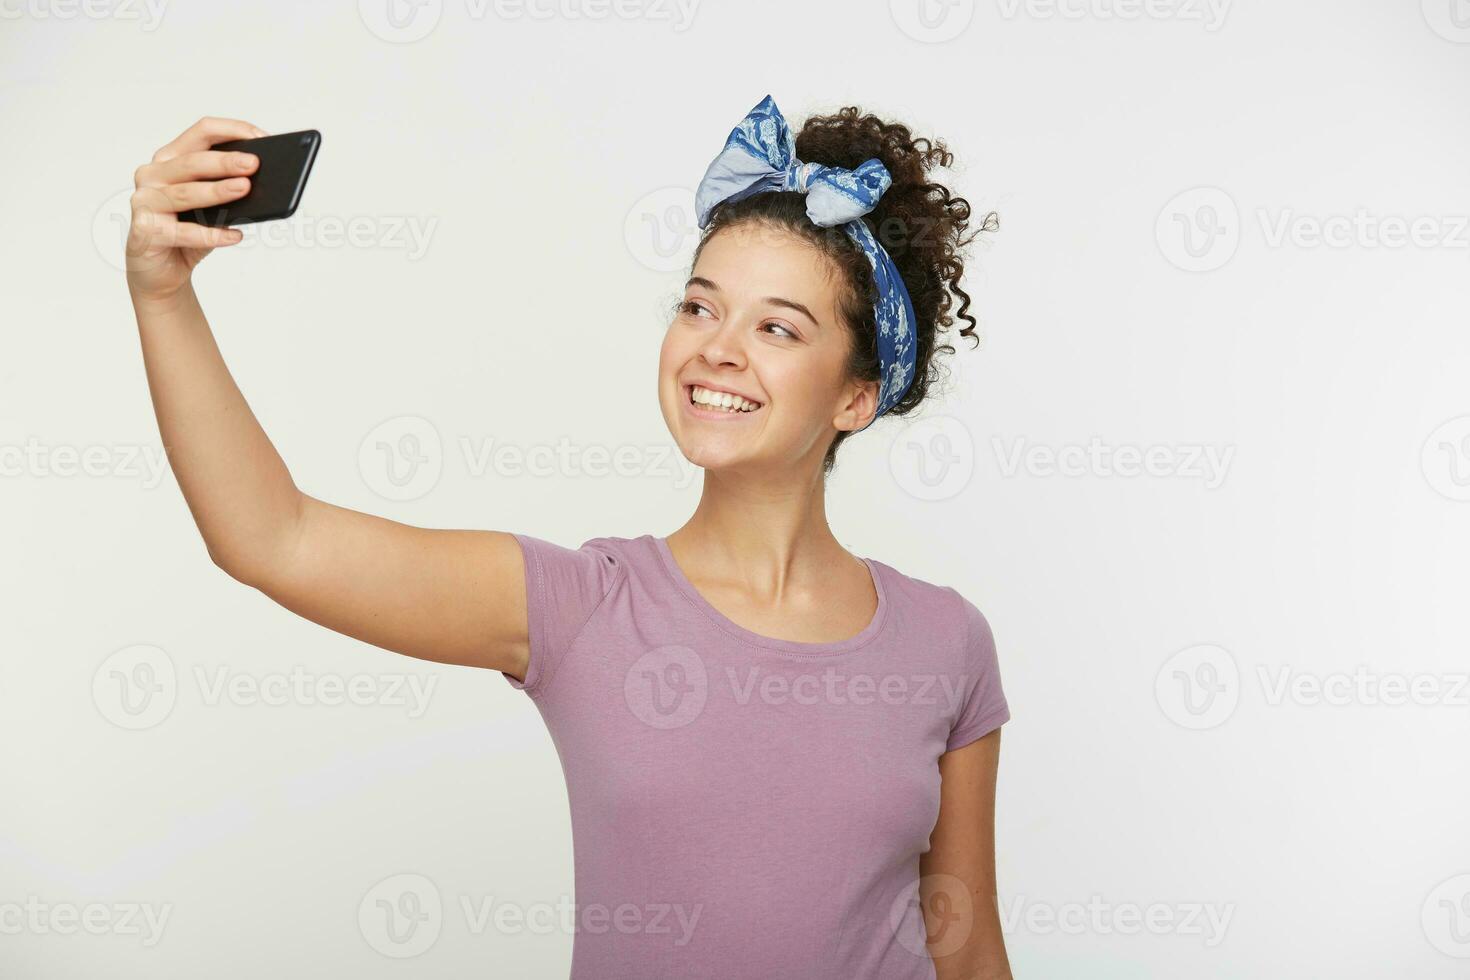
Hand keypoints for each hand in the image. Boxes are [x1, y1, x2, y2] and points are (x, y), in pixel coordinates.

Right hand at [126, 116, 267, 304]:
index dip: (232, 130)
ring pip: (186, 193)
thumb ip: (225, 190)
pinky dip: (211, 234)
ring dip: (218, 191)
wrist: (160, 271)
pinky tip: (235, 236)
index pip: (201, 132)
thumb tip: (258, 182)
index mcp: (170, 159)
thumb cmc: (187, 232)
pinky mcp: (145, 231)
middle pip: (192, 161)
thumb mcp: (211, 207)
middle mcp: (152, 175)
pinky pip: (183, 232)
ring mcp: (145, 202)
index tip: (261, 138)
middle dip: (225, 161)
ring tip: (245, 189)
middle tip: (254, 164)